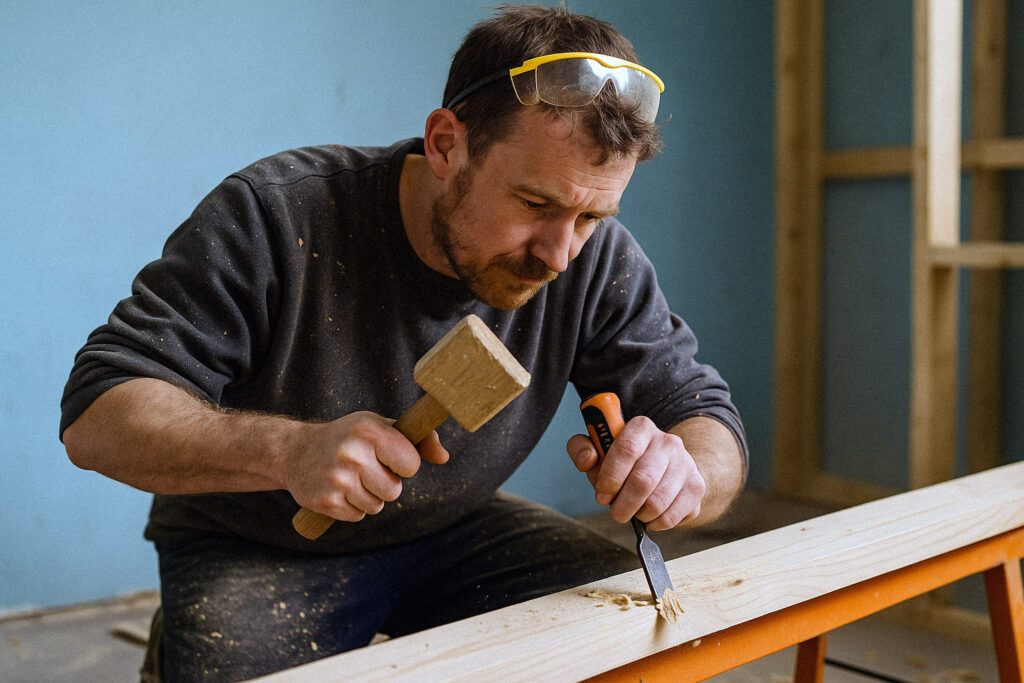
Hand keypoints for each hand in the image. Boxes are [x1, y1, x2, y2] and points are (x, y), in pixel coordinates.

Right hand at [284, 411, 448, 521]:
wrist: (295, 451)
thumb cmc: (349, 437)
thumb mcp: (381, 427)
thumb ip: (417, 440)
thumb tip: (444, 457)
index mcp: (369, 430)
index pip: (411, 464)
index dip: (402, 464)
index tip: (388, 457)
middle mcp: (352, 454)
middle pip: (394, 490)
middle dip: (384, 484)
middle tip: (365, 469)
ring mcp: (337, 479)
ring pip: (376, 506)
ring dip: (368, 496)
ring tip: (350, 478)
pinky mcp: (326, 501)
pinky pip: (357, 516)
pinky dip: (351, 507)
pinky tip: (338, 489)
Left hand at [566, 416, 705, 530]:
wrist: (668, 468)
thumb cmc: (626, 462)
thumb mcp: (599, 450)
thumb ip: (582, 449)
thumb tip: (587, 459)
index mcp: (642, 427)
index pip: (627, 449)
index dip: (611, 477)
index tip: (602, 493)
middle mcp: (668, 442)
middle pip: (643, 480)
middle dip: (622, 504)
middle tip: (615, 511)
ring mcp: (686, 464)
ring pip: (657, 502)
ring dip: (638, 515)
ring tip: (633, 511)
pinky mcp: (696, 487)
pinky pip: (671, 517)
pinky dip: (655, 524)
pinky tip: (649, 516)